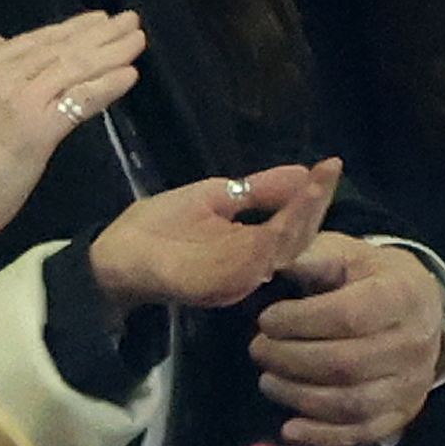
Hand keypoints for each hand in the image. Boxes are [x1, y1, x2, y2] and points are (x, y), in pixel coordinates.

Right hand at [0, 10, 144, 248]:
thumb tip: (0, 42)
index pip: (34, 40)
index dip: (71, 28)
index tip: (99, 20)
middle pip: (58, 47)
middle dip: (98, 33)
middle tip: (129, 20)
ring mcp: (18, 100)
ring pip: (73, 67)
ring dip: (111, 52)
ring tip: (136, 40)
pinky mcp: (36, 128)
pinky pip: (79, 99)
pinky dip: (106, 86)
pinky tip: (128, 76)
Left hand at [88, 159, 339, 314]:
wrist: (113, 254)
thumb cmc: (158, 227)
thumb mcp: (215, 197)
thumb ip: (257, 190)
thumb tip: (302, 170)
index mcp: (250, 246)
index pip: (293, 222)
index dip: (314, 196)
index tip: (331, 164)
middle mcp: (251, 266)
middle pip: (298, 238)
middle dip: (316, 203)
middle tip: (330, 170)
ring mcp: (239, 276)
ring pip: (285, 248)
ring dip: (304, 214)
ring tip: (319, 181)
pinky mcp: (223, 282)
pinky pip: (260, 256)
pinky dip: (279, 230)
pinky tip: (290, 207)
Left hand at [250, 235, 444, 445]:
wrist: (418, 308)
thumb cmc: (370, 278)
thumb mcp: (346, 254)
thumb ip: (310, 257)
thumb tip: (268, 261)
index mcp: (402, 295)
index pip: (348, 316)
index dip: (299, 322)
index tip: (265, 319)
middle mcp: (414, 343)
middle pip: (345, 363)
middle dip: (290, 360)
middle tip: (257, 349)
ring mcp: (411, 384)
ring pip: (350, 403)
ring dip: (299, 396)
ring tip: (268, 380)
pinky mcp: (402, 414)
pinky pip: (360, 434)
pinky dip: (321, 436)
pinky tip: (289, 428)